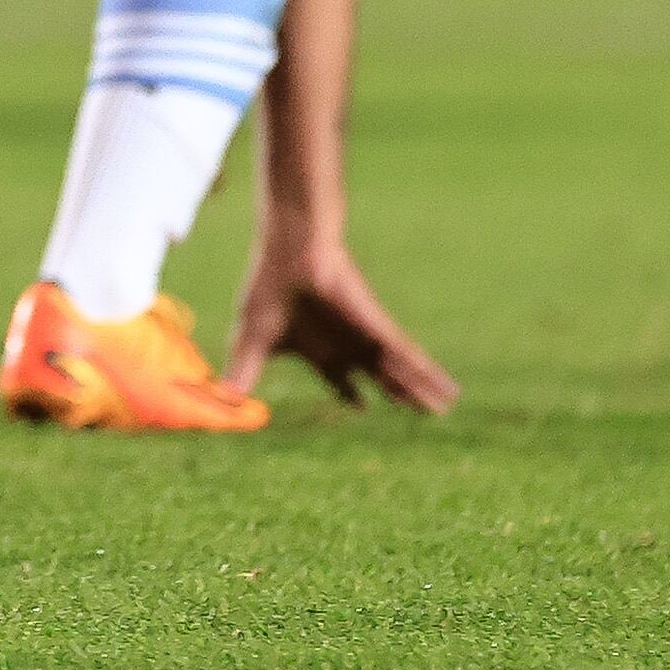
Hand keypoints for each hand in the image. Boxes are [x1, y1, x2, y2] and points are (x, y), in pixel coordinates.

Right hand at [227, 229, 458, 413]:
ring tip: (444, 408)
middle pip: (378, 378)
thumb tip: (221, 402)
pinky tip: (448, 390)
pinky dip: (428, 375)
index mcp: (318, 349)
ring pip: (398, 373)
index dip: (350, 393)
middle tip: (420, 413)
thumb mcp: (253, 340)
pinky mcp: (378, 330)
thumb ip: (242, 372)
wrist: (290, 255)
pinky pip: (409, 358)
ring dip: (420, 391)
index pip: (338, 377)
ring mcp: (365, 339)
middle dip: (398, 396)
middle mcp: (346, 346)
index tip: (361, 405)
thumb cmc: (270, 292)